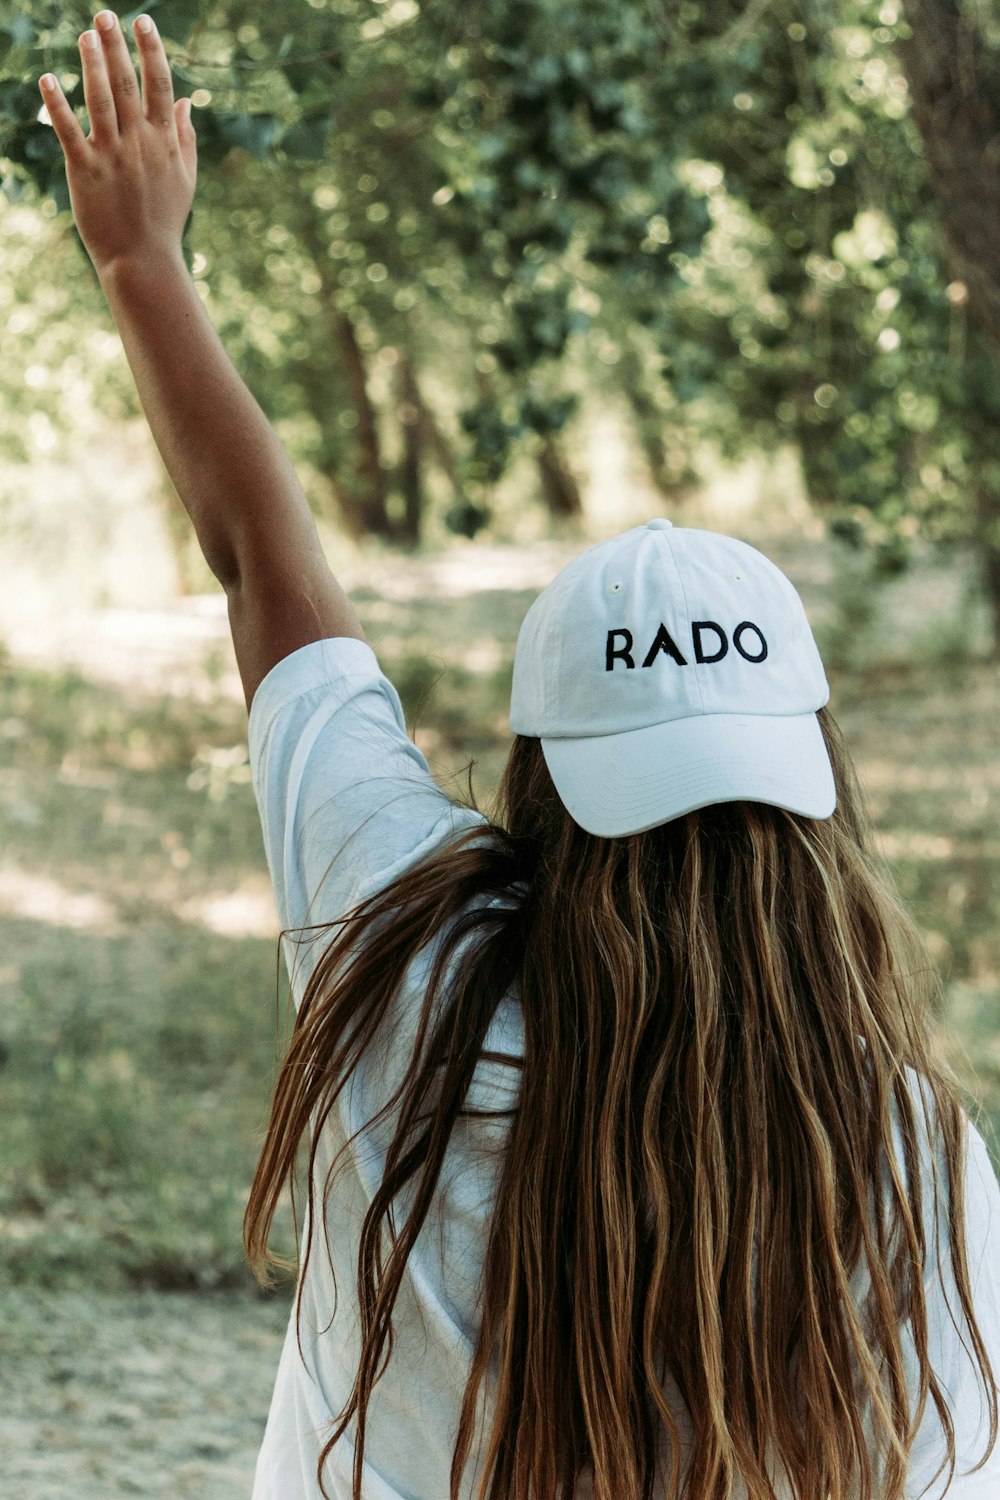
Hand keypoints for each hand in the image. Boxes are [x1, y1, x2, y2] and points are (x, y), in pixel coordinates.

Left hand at [39, 10, 196, 278]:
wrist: (143, 260)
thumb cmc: (164, 220)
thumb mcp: (184, 178)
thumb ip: (184, 137)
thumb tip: (185, 101)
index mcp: (164, 142)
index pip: (159, 86)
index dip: (151, 51)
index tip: (143, 22)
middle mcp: (139, 143)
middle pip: (128, 84)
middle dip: (117, 47)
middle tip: (105, 15)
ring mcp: (112, 156)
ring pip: (101, 100)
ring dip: (92, 65)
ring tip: (85, 35)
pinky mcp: (85, 171)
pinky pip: (69, 131)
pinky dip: (57, 105)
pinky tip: (47, 79)